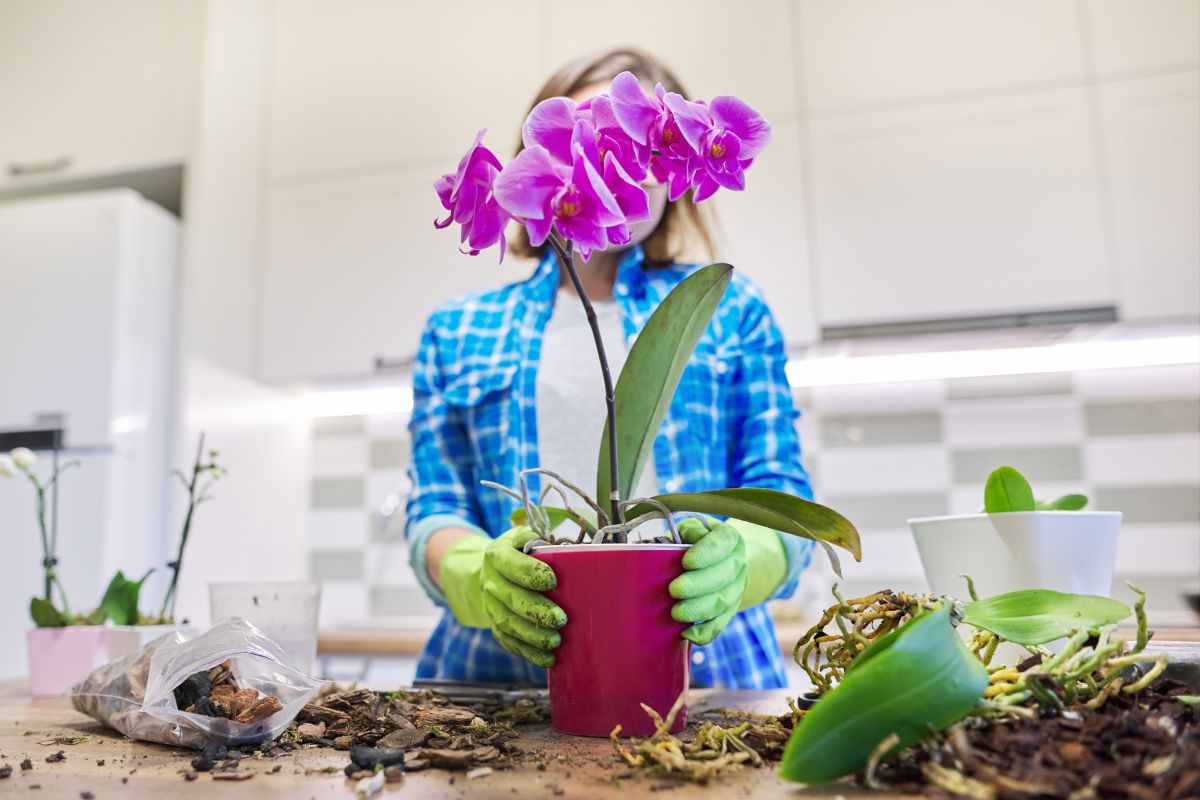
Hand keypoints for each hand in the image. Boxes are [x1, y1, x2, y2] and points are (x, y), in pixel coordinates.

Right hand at [481, 528, 566, 667]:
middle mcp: (491, 582)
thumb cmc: (519, 553)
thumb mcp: (523, 537)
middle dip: (537, 611)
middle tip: (561, 618)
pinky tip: (548, 658)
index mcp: (497, 555)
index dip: (530, 572)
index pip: (511, 564)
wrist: (492, 573)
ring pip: (509, 624)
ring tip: (555, 641)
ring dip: (533, 635)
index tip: (552, 580)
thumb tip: (564, 546)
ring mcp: (491, 607)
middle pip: (511, 599)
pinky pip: (510, 642)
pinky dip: (529, 652)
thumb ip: (538, 538)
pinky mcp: (496, 627)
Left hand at [669, 519, 747, 644]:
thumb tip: (678, 542)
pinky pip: (720, 625)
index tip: (686, 562)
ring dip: (699, 610)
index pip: (722, 543)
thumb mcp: (692, 529)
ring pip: (723, 603)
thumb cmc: (695, 541)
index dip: (705, 553)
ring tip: (676, 613)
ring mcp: (736, 589)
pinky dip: (704, 632)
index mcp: (730, 539)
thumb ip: (687, 532)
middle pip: (723, 576)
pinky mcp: (729, 611)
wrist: (719, 560)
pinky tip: (686, 633)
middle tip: (674, 590)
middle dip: (698, 585)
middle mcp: (737, 564)